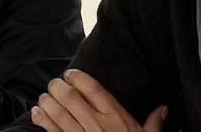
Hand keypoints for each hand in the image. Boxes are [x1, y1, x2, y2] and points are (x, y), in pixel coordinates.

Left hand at [31, 69, 167, 131]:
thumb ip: (153, 123)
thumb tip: (163, 108)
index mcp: (116, 117)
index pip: (92, 88)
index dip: (77, 77)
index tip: (70, 74)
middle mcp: (97, 125)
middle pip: (70, 96)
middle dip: (57, 85)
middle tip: (54, 84)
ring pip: (57, 111)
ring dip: (46, 100)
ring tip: (45, 97)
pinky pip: (51, 130)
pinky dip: (40, 118)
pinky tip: (37, 112)